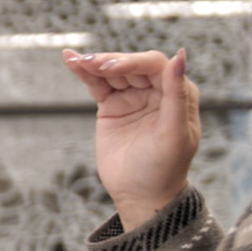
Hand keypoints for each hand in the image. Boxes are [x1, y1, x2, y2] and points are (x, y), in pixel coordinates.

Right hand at [62, 49, 199, 230]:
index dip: (133, 62)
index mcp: (178, 93)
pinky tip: (71, 61)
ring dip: (94, 63)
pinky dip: (85, 73)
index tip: (111, 69)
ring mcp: (133, 97)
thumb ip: (176, 93)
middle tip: (91, 64)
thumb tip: (180, 55)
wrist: (140, 195)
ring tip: (76, 60)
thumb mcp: (173, 133)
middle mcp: (157, 90)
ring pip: (112, 72)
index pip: (155, 66)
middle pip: (132, 65)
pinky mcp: (112, 106)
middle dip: (110, 62)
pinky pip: (98, 85)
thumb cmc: (164, 168)